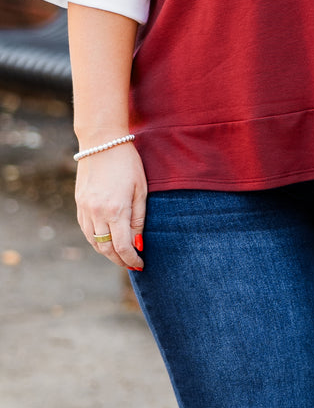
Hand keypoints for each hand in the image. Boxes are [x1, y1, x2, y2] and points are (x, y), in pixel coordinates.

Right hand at [75, 144, 146, 268]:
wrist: (102, 142)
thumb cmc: (128, 164)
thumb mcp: (141, 190)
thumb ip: (139, 219)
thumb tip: (138, 244)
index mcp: (115, 210)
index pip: (122, 247)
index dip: (132, 260)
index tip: (140, 264)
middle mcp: (97, 213)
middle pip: (106, 249)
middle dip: (119, 260)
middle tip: (131, 264)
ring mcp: (85, 209)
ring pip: (94, 242)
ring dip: (107, 252)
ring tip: (120, 255)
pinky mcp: (79, 204)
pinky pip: (86, 230)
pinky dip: (96, 239)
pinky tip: (106, 240)